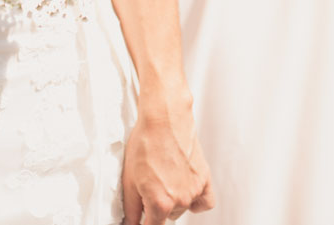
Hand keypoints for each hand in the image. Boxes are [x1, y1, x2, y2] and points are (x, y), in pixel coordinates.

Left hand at [121, 101, 214, 224]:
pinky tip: (185, 189)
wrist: (164, 118)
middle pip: (166, 216)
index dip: (144, 223)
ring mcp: (194, 190)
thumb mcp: (129, 179)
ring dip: (174, 199)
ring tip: (164, 174)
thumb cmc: (145, 143)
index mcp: (159, 203)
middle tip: (149, 183)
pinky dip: (196, 200)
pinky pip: (204, 202)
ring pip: (182, 208)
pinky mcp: (204, 179)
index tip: (142, 218)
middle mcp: (180, 201)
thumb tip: (131, 224)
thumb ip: (131, 208)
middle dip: (156, 206)